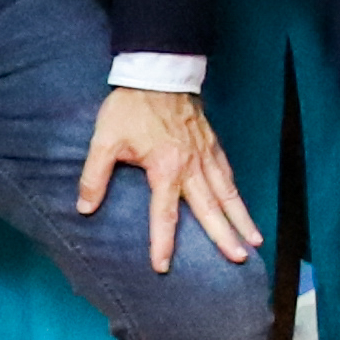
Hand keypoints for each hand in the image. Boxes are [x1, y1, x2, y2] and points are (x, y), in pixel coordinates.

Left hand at [75, 85, 260, 274]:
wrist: (158, 72)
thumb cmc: (131, 107)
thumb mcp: (105, 140)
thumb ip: (94, 176)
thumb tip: (84, 208)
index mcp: (165, 168)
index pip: (164, 214)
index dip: (163, 243)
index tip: (163, 267)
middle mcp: (192, 166)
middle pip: (211, 208)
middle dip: (225, 236)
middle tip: (238, 259)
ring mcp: (206, 155)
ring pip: (228, 192)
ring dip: (241, 218)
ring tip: (254, 240)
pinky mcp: (212, 144)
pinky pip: (228, 174)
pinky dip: (236, 193)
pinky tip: (241, 205)